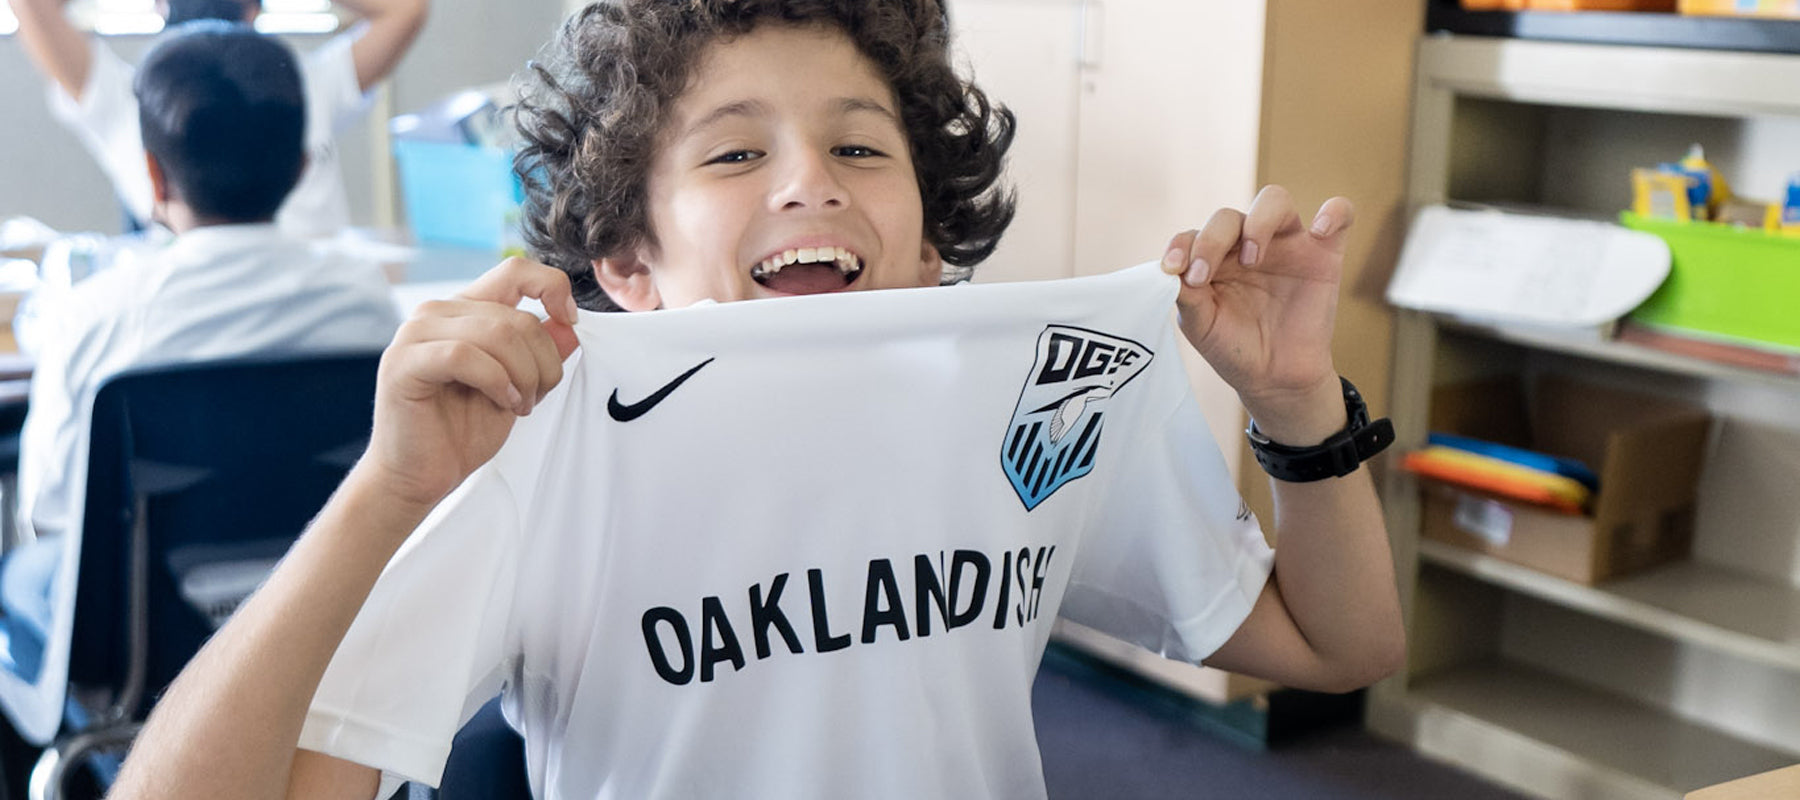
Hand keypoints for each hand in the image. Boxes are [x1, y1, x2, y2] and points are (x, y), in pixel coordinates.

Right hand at [361, 257, 580, 510]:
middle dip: (543, 362)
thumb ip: (540, 354)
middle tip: (536, 397)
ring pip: (497, 332)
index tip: (570, 323)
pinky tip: (502, 404)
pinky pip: (465, 355)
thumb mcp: (518, 388)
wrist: (419, 477)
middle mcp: (438, 312)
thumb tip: (570, 325)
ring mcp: (416, 334)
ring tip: (519, 405)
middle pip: (517, 315)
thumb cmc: (461, 433)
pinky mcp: (403, 362)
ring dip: (523, 375)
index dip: (553, 288)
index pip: (516, 271)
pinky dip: (496, 381)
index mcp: (466, 310)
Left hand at [1160, 186, 1353, 442]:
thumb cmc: (1235, 348)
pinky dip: (1334, 212)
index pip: (1193, 235)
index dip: (1181, 245)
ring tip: (1251, 258)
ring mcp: (1286, 245)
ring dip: (1258, 222)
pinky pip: (1340, 215)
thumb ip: (1187, 295)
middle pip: (1228, 217)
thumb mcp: (1201, 326)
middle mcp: (1246, 244)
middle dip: (1211, 241)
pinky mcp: (1324, 254)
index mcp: (1214, 258)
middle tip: (1204, 275)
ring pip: (1275, 201)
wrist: (1276, 379)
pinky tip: (1319, 231)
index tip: (1172, 269)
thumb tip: (1172, 270)